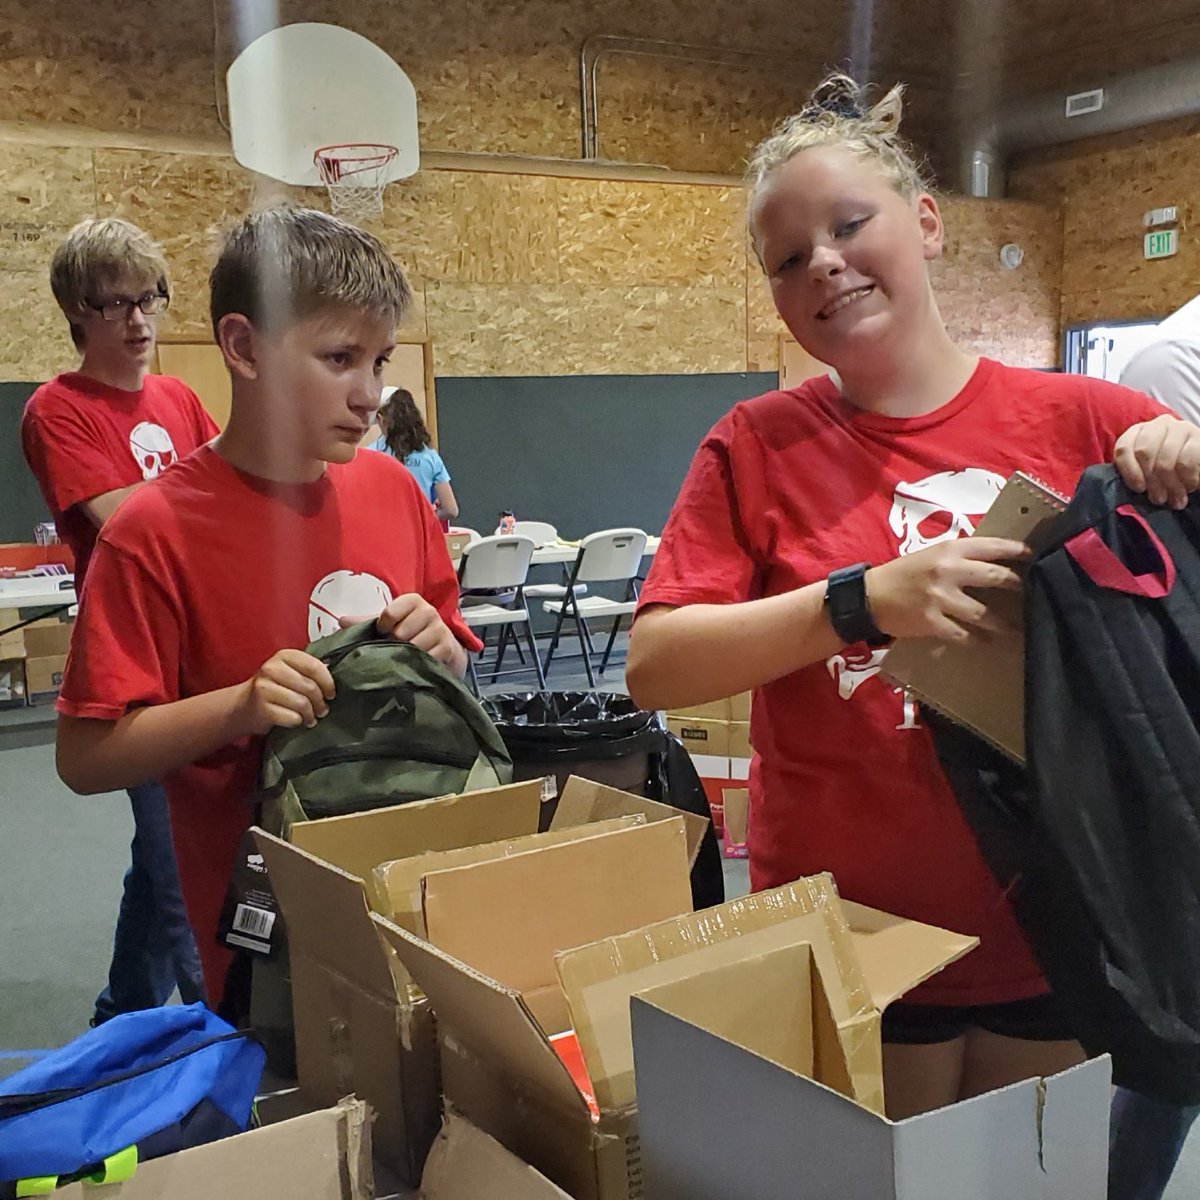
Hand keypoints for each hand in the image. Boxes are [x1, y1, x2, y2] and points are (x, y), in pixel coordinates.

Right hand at [237, 649, 334, 735]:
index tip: (331, 693)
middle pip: (310, 687)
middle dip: (321, 702)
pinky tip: (298, 721)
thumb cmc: (274, 689)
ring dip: (310, 714)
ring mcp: (264, 688)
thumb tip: (335, 673)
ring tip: (311, 718)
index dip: (328, 682)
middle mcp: (272, 668)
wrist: (243, 706)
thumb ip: (309, 670)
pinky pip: (292, 717)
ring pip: (302, 703)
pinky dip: (298, 722)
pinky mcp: (262, 708)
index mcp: (284, 656)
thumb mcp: (290, 672)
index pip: (314, 666)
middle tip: (323, 710)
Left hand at [340, 593, 463, 667]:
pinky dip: (419, 664)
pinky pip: (427, 658)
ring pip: (414, 647)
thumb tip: (341, 621)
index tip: (383, 632)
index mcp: (412, 601)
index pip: (389, 613)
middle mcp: (429, 611)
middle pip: (400, 633)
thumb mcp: (389, 624)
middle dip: (395, 644)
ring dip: (407, 656)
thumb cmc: (411, 632)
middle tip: (397, 647)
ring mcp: (440, 629)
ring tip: (407, 656)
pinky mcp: (447, 647)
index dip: (382, 626)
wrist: (441, 647)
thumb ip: (366, 622)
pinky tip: (418, 663)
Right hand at [865, 537, 1028, 642]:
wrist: (869, 596)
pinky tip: (986, 642)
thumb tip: (993, 559)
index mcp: (948, 550)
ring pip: (983, 614)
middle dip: (1017, 586)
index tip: (1034, 555)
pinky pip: (962, 634)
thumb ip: (958, 556)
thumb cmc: (903, 573)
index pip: (990, 546)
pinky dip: (976, 640)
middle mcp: (946, 571)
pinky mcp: (931, 622)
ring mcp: (939, 598)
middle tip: (1032, 593)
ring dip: (1003, 624)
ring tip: (1017, 629)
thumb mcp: (930, 555)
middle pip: (994, 577)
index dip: (1016, 550)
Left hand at [1113, 414, 1199, 509]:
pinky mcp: (1199, 438)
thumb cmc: (1168, 471)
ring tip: (1174, 499)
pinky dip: (1187, 480)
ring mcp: (1180, 429)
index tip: (1139, 489)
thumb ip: (1135, 473)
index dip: (1128, 471)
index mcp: (1138, 432)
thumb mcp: (1147, 470)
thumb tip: (1131, 492)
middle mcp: (1159, 425)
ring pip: (1165, 460)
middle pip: (1144, 453)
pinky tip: (1189, 487)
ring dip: (1170, 485)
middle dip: (1151, 481)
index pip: (1124, 448)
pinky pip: (1187, 462)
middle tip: (1158, 499)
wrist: (1197, 463)